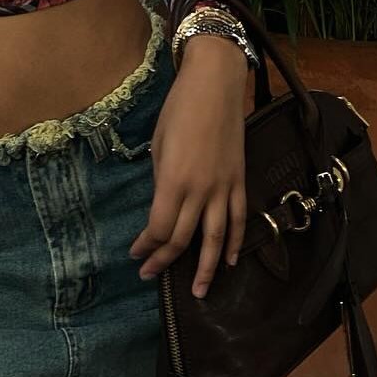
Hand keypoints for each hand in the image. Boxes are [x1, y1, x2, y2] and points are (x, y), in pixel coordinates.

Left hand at [128, 40, 249, 298]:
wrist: (215, 85)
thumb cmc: (178, 109)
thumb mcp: (159, 144)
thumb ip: (162, 179)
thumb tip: (163, 202)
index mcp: (173, 181)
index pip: (160, 228)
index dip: (147, 246)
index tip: (137, 254)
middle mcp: (200, 190)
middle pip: (182, 238)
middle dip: (165, 261)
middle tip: (151, 275)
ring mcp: (223, 188)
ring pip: (216, 239)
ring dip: (206, 268)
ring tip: (199, 291)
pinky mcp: (239, 181)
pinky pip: (238, 219)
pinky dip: (236, 243)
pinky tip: (231, 262)